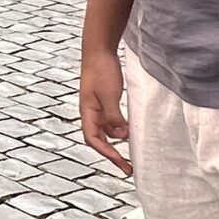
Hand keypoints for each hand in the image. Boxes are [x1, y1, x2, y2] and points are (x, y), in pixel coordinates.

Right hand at [79, 46, 130, 175]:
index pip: (94, 140)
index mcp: (87, 112)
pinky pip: (111, 121)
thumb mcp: (109, 95)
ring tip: (131, 154)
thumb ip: (114, 116)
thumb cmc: (101, 70)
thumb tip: (122, 136)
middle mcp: (90, 112)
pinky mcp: (105, 100)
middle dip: (112, 155)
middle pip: (99, 140)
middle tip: (128, 168)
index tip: (122, 164)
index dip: (107, 153)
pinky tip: (129, 132)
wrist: (99, 50)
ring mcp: (97, 107)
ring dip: (116, 143)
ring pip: (105, 131)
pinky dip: (119, 130)